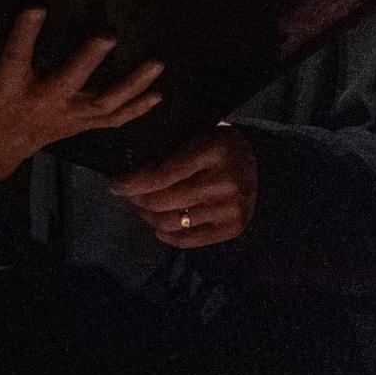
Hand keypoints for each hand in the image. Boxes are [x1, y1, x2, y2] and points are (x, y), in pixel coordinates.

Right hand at [0, 7, 164, 182]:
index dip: (25, 33)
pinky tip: (158, 92)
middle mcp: (38, 103)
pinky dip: (137, 109)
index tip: (36, 6)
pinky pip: (112, 121)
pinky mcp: (78, 127)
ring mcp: (63, 118)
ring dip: (130, 86)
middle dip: (87, 62)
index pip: (14, 57)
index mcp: (5, 87)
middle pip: (67, 83)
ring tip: (154, 64)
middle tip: (107, 37)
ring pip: (102, 104)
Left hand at [109, 124, 257, 247]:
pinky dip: (166, 235)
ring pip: (169, 222)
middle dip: (135, 200)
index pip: (159, 175)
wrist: (260, 162)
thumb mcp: (194, 134)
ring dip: (147, 217)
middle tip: (127, 195)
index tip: (115, 184)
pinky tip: (158, 226)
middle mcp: (223, 183)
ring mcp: (231, 208)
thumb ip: (167, 149)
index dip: (130, 183)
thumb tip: (126, 170)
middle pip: (159, 202)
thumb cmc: (217, 145)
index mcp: (211, 151)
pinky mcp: (233, 228)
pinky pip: (187, 240)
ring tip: (142, 208)